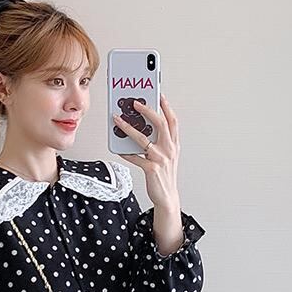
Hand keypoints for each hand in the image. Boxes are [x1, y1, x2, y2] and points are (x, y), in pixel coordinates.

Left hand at [113, 93, 182, 249]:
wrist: (167, 198)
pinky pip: (135, 157)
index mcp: (174, 144)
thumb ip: (159, 140)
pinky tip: (118, 146)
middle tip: (135, 102)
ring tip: (118, 119)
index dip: (166, 106)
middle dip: (148, 110)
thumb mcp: (167, 155)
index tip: (158, 93)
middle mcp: (169, 149)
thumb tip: (142, 125)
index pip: (172, 120)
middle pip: (160, 124)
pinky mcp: (151, 169)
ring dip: (128, 127)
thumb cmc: (164, 174)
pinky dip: (125, 151)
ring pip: (143, 138)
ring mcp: (161, 159)